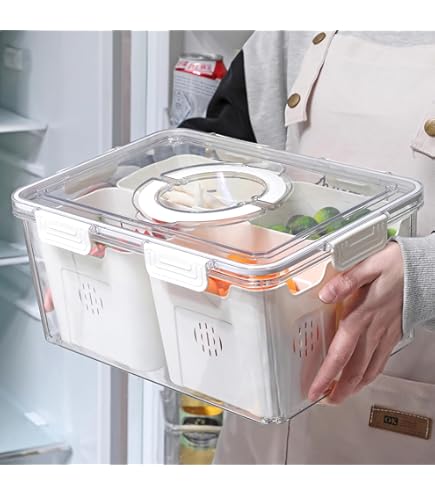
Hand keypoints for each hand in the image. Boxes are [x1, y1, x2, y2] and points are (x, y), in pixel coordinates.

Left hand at [308, 241, 403, 404]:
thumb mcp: (369, 265)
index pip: (340, 353)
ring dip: (353, 386)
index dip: (326, 375)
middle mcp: (373, 330)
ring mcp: (385, 334)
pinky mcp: (393, 334)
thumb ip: (346, 281)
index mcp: (361, 316)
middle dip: (338, 389)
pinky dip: (370, 375)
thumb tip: (325, 295)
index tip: (314, 389)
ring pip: (368, 369)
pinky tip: (365, 378)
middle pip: (353, 369)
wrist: (425, 271)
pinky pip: (381, 361)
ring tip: (341, 396)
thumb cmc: (397, 267)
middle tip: (324, 401)